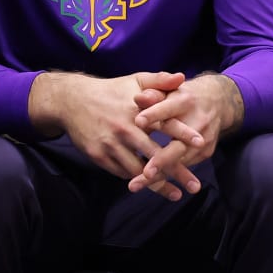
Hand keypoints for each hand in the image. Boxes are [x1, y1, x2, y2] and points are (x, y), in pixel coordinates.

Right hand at [30, 71, 184, 183]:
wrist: (71, 101)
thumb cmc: (111, 90)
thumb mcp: (136, 80)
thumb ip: (160, 80)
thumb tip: (183, 77)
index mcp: (138, 111)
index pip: (164, 122)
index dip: (182, 132)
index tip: (200, 142)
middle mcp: (124, 129)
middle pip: (154, 154)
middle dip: (176, 172)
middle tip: (195, 186)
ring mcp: (110, 144)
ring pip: (137, 170)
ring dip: (157, 184)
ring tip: (176, 194)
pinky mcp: (98, 156)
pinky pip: (121, 172)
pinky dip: (136, 179)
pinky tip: (151, 186)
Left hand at [130, 74, 244, 200]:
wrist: (216, 102)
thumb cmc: (182, 96)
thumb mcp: (169, 89)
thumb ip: (153, 91)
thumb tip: (138, 99)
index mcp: (186, 101)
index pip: (169, 109)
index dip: (154, 114)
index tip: (138, 121)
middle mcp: (198, 122)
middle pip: (179, 145)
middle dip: (162, 160)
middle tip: (144, 173)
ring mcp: (203, 140)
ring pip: (180, 162)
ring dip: (159, 176)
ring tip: (136, 185)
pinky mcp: (205, 152)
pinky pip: (183, 166)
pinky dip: (165, 176)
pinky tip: (147, 185)